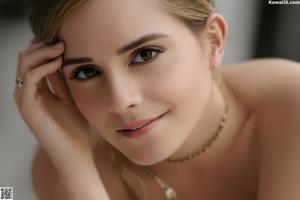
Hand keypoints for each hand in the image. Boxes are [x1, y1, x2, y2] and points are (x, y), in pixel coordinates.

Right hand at [13, 40, 94, 169]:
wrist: (75, 152)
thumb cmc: (75, 127)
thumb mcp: (70, 96)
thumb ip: (61, 78)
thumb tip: (61, 56)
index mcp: (37, 90)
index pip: (34, 60)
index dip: (46, 47)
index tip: (64, 39)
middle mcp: (27, 92)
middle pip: (26, 59)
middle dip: (42, 46)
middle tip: (61, 41)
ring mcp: (25, 99)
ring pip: (24, 65)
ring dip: (42, 53)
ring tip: (61, 48)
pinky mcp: (27, 106)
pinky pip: (30, 78)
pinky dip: (43, 67)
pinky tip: (58, 63)